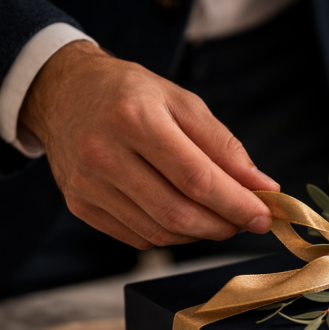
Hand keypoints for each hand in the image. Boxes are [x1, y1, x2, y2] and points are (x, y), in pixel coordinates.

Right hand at [20, 41, 278, 248]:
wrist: (63, 92)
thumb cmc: (130, 93)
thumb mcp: (182, 102)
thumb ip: (224, 146)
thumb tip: (263, 187)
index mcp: (134, 118)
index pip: (196, 178)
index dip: (236, 204)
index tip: (265, 215)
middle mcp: (103, 153)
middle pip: (177, 212)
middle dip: (223, 225)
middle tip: (246, 220)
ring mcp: (88, 184)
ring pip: (159, 232)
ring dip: (200, 233)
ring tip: (218, 217)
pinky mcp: (80, 206)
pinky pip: (138, 237)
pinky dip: (171, 234)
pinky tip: (184, 216)